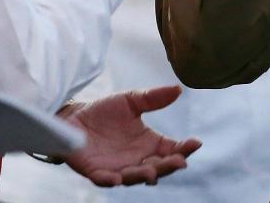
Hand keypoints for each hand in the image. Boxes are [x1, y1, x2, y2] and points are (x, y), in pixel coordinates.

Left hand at [62, 86, 201, 186]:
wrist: (73, 117)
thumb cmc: (104, 111)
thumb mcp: (131, 100)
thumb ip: (154, 98)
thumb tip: (178, 89)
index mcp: (149, 143)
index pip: (172, 149)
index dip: (185, 148)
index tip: (196, 143)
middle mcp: (137, 160)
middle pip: (158, 168)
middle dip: (169, 166)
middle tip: (179, 161)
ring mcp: (118, 168)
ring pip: (134, 177)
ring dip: (143, 176)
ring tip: (151, 173)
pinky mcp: (96, 172)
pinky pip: (104, 179)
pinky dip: (110, 180)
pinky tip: (116, 178)